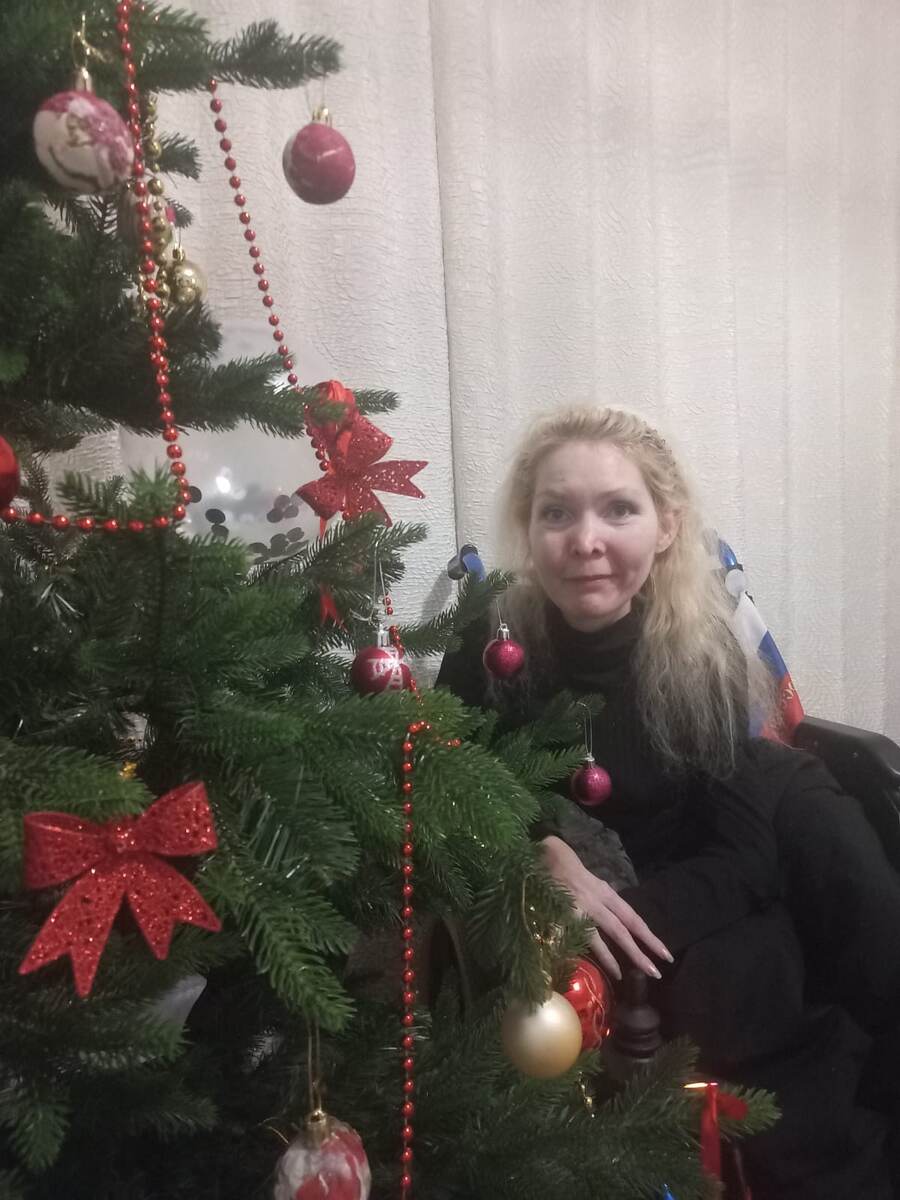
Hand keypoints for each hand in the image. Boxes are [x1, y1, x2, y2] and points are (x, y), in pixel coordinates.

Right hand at [541, 835, 672, 981]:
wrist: (546, 852)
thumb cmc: (570, 867)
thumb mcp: (593, 883)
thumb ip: (604, 900)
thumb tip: (619, 919)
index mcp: (605, 893)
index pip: (633, 918)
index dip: (649, 937)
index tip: (666, 954)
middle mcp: (595, 901)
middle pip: (621, 929)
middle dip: (638, 952)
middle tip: (656, 973)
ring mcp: (576, 908)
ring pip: (596, 937)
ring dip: (609, 958)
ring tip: (621, 976)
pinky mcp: (557, 913)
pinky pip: (565, 936)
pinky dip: (567, 950)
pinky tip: (572, 965)